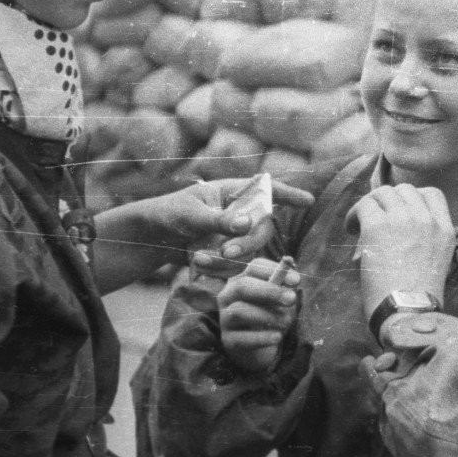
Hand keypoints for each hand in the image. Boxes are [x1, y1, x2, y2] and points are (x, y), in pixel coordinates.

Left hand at [122, 177, 313, 261]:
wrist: (150, 239)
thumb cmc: (168, 214)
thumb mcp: (190, 215)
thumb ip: (218, 220)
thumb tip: (246, 224)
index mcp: (232, 192)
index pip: (266, 189)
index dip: (288, 194)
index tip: (307, 200)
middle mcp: (238, 212)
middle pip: (263, 227)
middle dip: (250, 241)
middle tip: (229, 252)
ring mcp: (233, 234)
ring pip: (252, 249)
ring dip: (233, 257)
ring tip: (204, 258)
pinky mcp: (227, 254)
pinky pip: (236, 264)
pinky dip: (220, 267)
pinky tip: (199, 263)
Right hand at [218, 259, 301, 373]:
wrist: (258, 349)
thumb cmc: (270, 318)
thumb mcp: (280, 303)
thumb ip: (285, 291)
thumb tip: (294, 280)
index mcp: (242, 280)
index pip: (254, 267)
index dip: (274, 271)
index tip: (296, 280)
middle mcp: (228, 296)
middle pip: (242, 286)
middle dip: (269, 291)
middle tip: (291, 298)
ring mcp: (225, 318)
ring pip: (239, 311)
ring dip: (267, 315)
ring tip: (286, 322)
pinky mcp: (228, 340)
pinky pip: (242, 338)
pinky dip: (262, 337)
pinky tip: (277, 337)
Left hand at [350, 184, 455, 319]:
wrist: (407, 312)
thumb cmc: (417, 299)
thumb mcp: (437, 263)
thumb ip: (426, 240)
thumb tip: (398, 232)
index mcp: (445, 230)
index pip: (432, 194)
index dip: (412, 198)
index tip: (399, 211)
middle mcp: (427, 220)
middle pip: (405, 190)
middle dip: (388, 201)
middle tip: (375, 217)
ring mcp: (404, 220)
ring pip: (383, 192)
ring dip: (370, 204)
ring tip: (360, 223)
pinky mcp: (379, 226)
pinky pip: (364, 205)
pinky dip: (354, 214)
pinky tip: (351, 229)